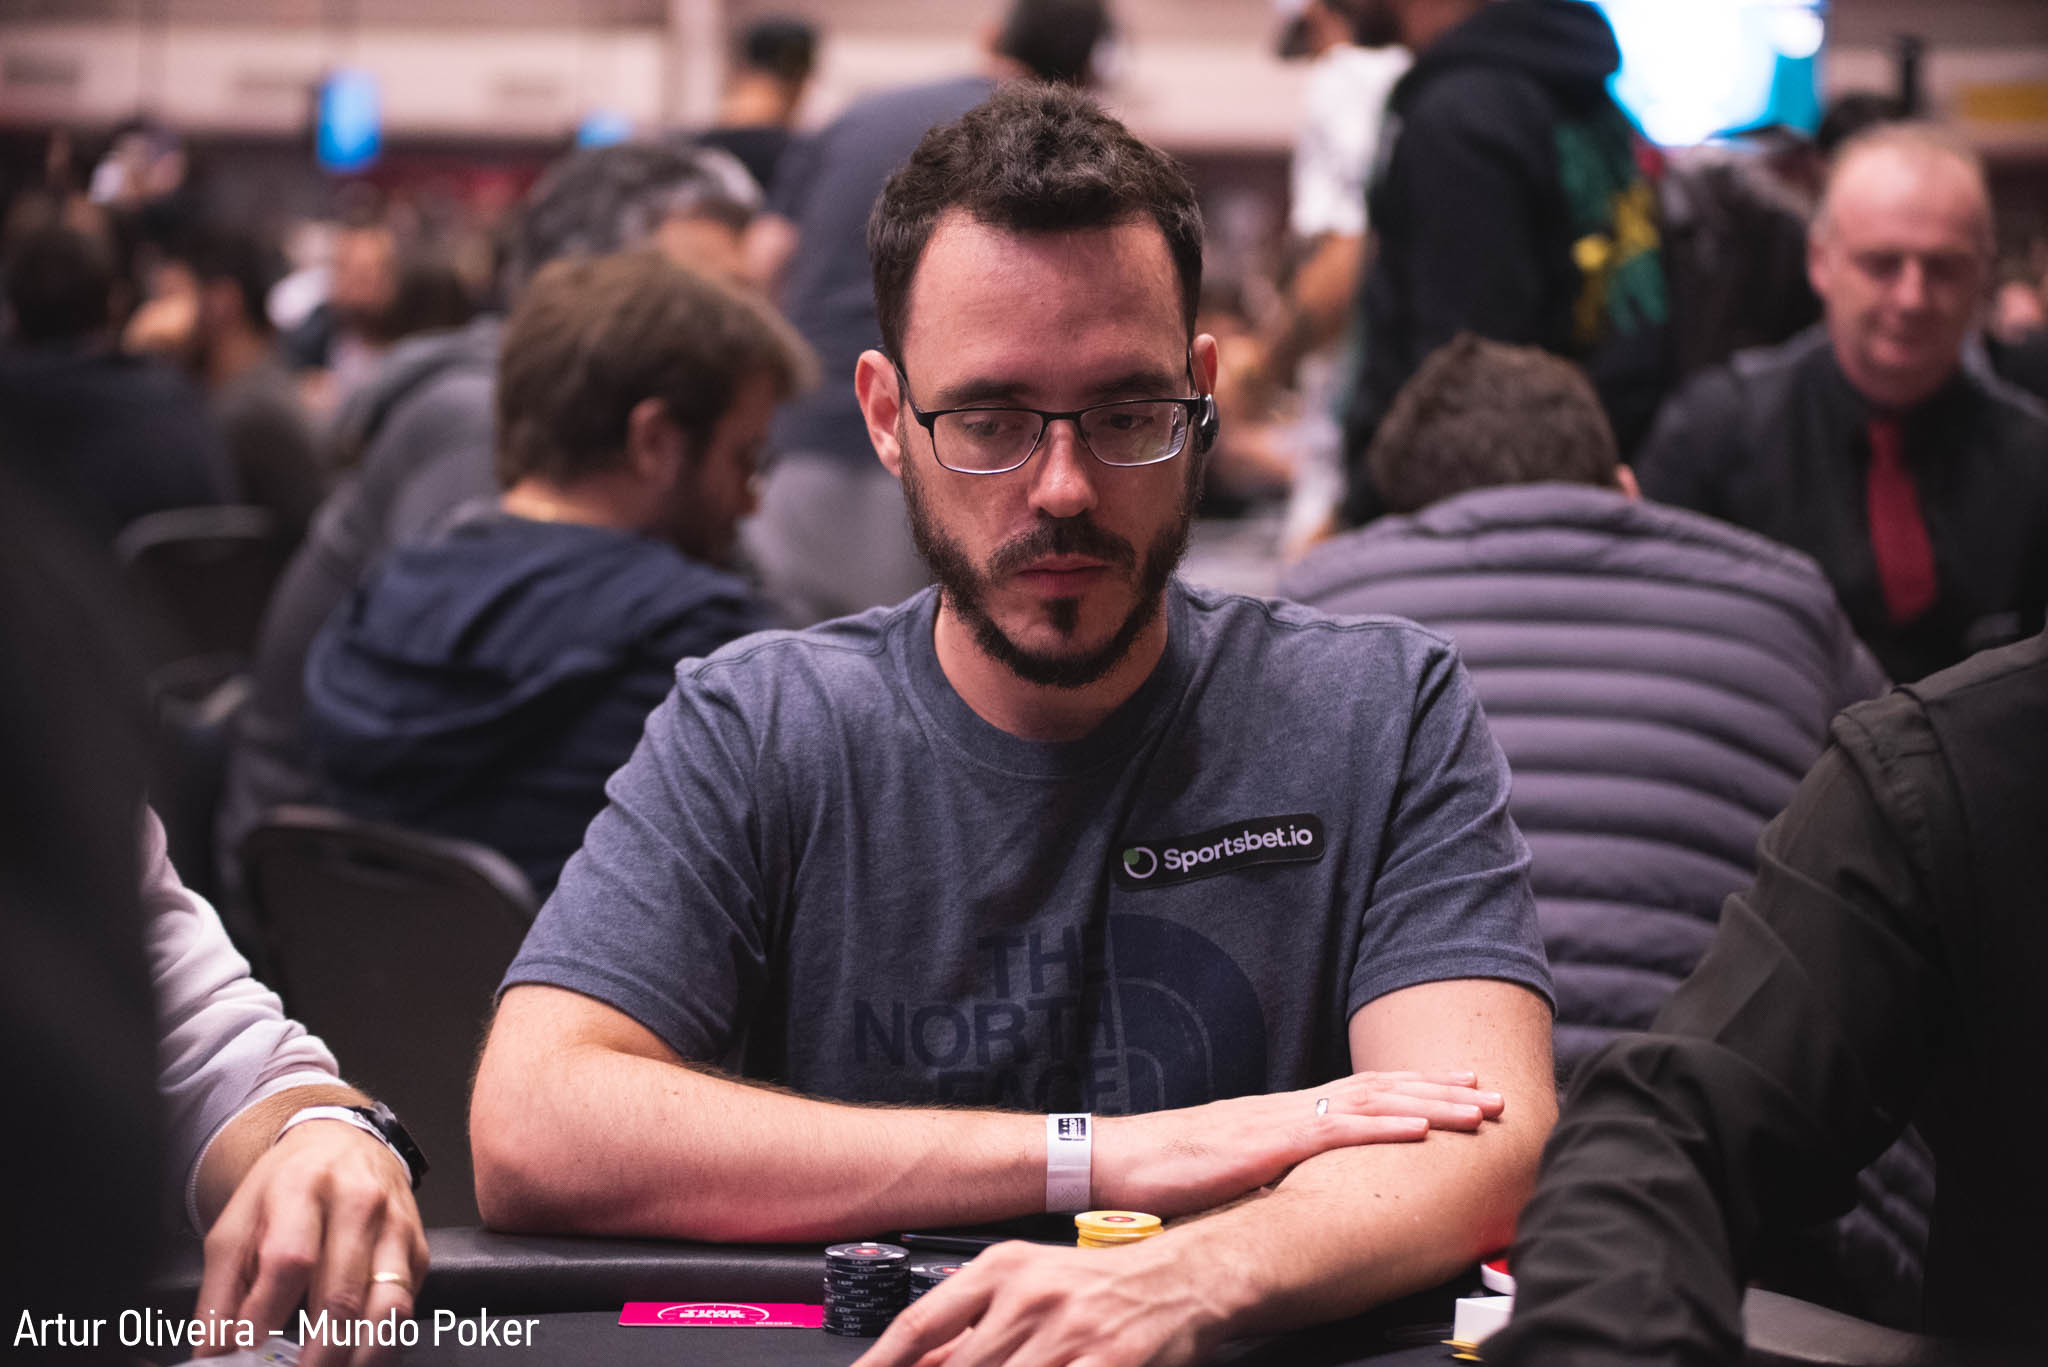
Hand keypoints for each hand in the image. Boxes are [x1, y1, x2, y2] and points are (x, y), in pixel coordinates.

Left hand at [193, 1119, 427, 1365]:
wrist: (344, 1142)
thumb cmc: (287, 1187)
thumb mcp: (237, 1224)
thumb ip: (220, 1291)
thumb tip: (213, 1352)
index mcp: (303, 1188)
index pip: (289, 1261)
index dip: (265, 1316)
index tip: (246, 1352)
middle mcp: (359, 1204)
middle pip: (341, 1295)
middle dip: (315, 1355)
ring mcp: (396, 1227)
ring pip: (387, 1308)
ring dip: (357, 1357)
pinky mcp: (418, 1250)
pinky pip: (406, 1309)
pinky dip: (380, 1345)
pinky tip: (355, 1357)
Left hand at [852, 1240, 1218, 1366]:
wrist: (1184, 1278)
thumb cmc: (1101, 1283)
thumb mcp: (1030, 1282)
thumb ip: (973, 1324)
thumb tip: (917, 1361)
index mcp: (1003, 1267)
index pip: (921, 1324)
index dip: (882, 1361)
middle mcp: (1029, 1296)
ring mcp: (1067, 1334)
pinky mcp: (1104, 1365)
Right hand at [1093, 1071, 1501, 1217]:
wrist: (1116, 1162)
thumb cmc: (1165, 1174)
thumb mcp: (1232, 1173)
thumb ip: (1271, 1175)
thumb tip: (1302, 1193)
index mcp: (1282, 1116)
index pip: (1358, 1093)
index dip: (1411, 1088)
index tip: (1456, 1086)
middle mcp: (1288, 1108)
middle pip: (1377, 1089)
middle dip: (1438, 1088)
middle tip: (1492, 1090)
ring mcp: (1280, 1121)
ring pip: (1370, 1102)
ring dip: (1430, 1102)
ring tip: (1477, 1106)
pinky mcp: (1267, 1143)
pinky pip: (1337, 1131)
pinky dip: (1384, 1125)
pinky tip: (1421, 1127)